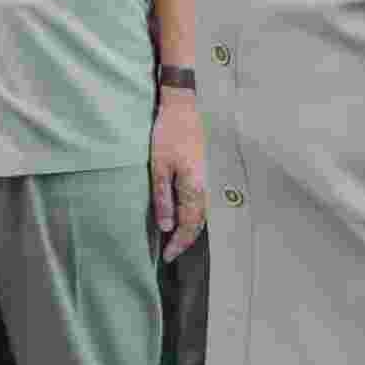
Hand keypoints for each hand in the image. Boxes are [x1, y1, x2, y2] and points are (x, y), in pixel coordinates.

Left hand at [150, 91, 207, 261]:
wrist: (182, 108)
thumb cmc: (168, 134)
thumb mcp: (158, 166)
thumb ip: (162, 198)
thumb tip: (165, 227)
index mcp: (194, 187)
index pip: (189, 225)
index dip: (179, 244)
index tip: (167, 257)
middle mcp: (204, 187)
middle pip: (199, 223)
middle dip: (186, 241)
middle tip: (171, 253)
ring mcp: (206, 179)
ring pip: (202, 213)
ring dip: (191, 229)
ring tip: (176, 240)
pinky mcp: (202, 172)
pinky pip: (201, 202)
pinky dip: (193, 216)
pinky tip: (182, 217)